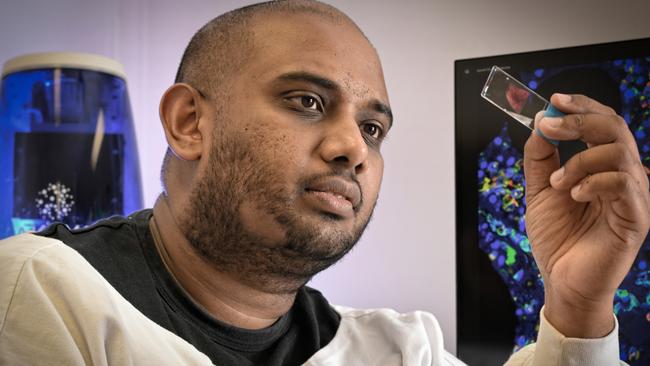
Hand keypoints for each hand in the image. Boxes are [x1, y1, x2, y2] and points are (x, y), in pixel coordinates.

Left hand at [523, 93, 649, 337]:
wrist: (563, 280)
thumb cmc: (558, 237)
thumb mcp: (539, 190)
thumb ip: (540, 157)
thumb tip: (540, 122)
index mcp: (602, 166)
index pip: (602, 123)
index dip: (582, 106)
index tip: (554, 100)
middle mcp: (623, 174)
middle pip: (615, 128)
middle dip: (578, 121)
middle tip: (549, 126)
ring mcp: (633, 195)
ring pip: (619, 152)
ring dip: (579, 161)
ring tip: (557, 184)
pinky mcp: (636, 216)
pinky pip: (623, 183)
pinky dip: (592, 182)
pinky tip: (574, 195)